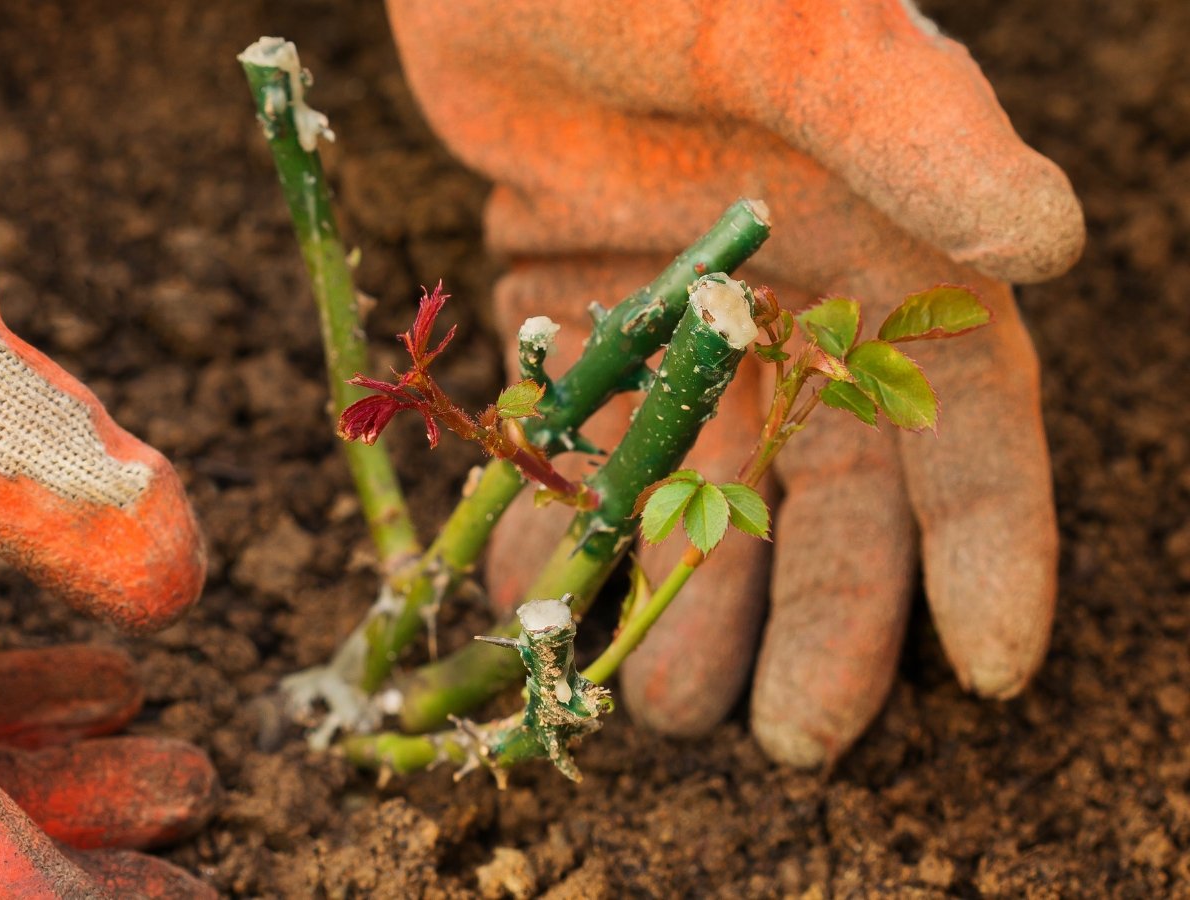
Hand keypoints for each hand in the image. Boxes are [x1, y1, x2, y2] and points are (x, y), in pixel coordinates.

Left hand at [388, 0, 1082, 765]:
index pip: (964, 417)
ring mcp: (686, 327)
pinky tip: (534, 586)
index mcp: (893, 247)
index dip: (985, 542)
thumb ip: (911, 122)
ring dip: (686, 597)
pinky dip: (563, 521)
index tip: (990, 667)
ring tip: (655, 702)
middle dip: (821, 618)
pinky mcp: (582, 328)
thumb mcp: (797, 27)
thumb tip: (1042, 241)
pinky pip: (585, 457)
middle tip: (791, 736)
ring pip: (704, 496)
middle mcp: (800, 307)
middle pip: (833, 491)